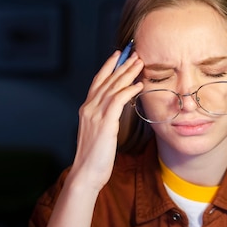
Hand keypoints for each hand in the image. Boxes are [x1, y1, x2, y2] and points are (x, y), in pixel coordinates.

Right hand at [71, 49, 143, 190]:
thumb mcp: (99, 132)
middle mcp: (89, 108)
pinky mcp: (104, 123)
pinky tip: (138, 85)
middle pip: (107, 80)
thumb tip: (115, 111)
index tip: (118, 54)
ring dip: (127, 73)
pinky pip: (118, 101)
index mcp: (86, 109)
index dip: (108, 66)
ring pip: (113, 87)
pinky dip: (128, 90)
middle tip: (135, 54)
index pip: (98, 81)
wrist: (86, 172)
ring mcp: (95, 115)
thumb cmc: (95, 157)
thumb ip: (105, 118)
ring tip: (140, 63)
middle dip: (122, 65)